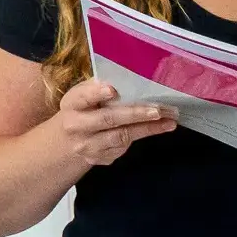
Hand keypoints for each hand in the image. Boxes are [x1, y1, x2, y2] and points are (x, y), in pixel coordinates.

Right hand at [53, 78, 175, 167]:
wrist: (67, 142)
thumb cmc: (83, 109)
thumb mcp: (84, 94)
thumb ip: (99, 86)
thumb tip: (128, 77)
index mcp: (72, 104)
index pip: (83, 97)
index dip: (97, 93)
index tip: (112, 90)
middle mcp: (76, 126)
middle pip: (108, 119)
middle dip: (136, 114)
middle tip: (159, 110)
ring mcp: (88, 146)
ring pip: (121, 137)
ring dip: (148, 129)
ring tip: (169, 122)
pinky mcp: (99, 159)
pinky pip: (122, 148)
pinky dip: (142, 136)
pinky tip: (157, 128)